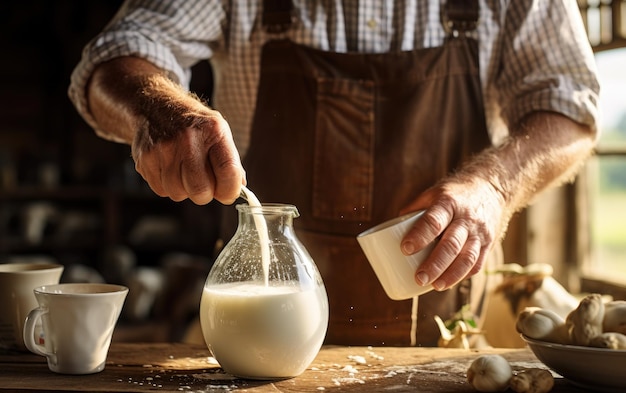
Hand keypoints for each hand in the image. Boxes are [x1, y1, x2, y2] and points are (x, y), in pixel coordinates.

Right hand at [132, 108, 244, 204]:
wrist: (154, 105)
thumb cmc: (192, 125)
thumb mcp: (219, 132)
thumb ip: (231, 162)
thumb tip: (239, 190)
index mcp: (213, 131)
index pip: (228, 173)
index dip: (230, 190)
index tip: (227, 192)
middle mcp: (188, 139)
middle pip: (200, 191)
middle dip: (205, 194)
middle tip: (204, 183)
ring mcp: (164, 149)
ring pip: (178, 194)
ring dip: (184, 189)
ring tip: (183, 171)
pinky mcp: (145, 158)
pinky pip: (160, 190)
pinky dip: (167, 185)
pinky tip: (169, 168)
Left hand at [399, 174, 504, 290]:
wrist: (490, 187)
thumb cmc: (453, 194)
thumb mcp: (432, 194)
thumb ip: (413, 212)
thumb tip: (389, 232)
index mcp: (448, 203)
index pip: (433, 221)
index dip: (419, 235)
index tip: (405, 249)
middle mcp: (466, 218)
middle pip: (451, 244)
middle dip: (435, 263)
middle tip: (419, 277)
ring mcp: (480, 232)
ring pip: (467, 257)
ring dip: (451, 274)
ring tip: (435, 286)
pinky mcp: (489, 243)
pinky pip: (478, 263)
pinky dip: (463, 275)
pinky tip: (450, 283)